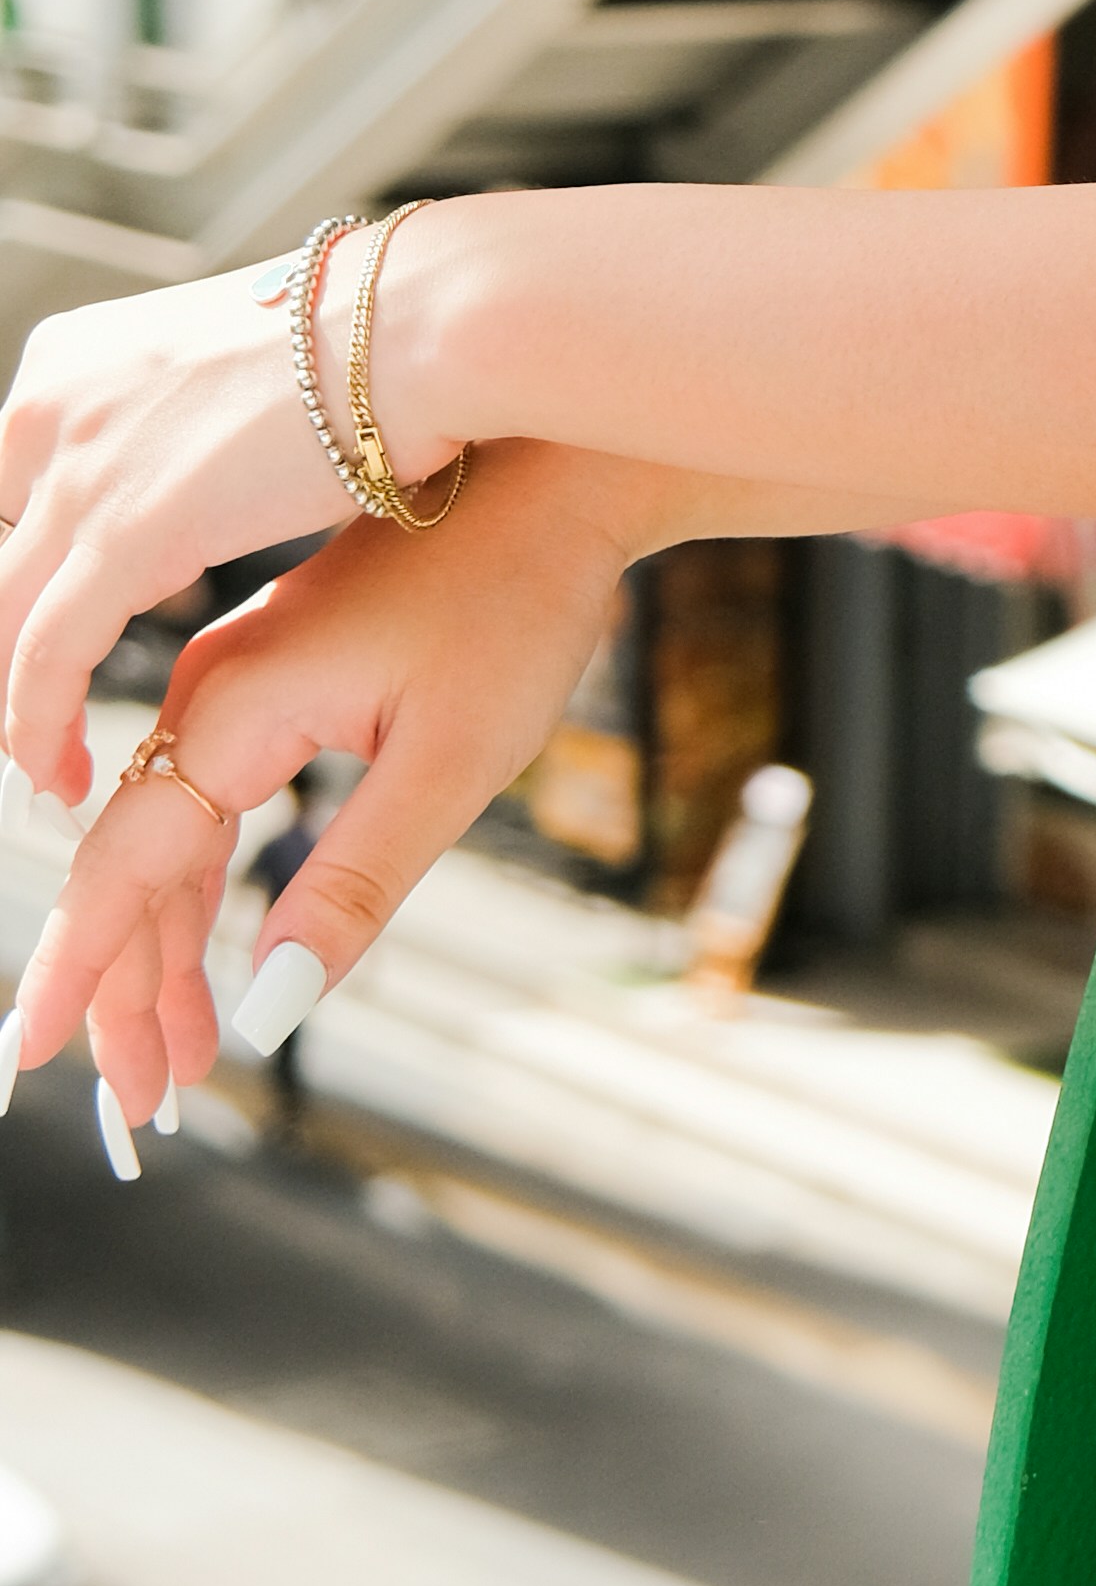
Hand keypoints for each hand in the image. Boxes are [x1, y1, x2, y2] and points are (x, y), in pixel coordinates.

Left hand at [0, 245, 364, 796]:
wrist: (423, 323)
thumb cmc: (377, 342)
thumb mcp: (242, 372)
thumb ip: (190, 426)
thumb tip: (203, 475)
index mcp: (74, 360)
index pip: (7, 498)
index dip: (24, 582)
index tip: (42, 637)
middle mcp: (53, 403)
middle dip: (6, 652)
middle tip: (30, 721)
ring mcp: (80, 463)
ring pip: (3, 617)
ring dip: (14, 707)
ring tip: (42, 768)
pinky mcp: (126, 528)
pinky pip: (49, 654)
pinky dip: (39, 725)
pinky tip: (59, 771)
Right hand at [6, 454, 637, 1134]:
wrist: (553, 478)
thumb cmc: (519, 604)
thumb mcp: (453, 762)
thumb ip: (354, 884)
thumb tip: (267, 1006)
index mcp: (236, 708)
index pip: (122, 870)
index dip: (78, 973)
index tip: (34, 1060)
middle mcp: (209, 694)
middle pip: (129, 870)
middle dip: (124, 993)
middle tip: (141, 1107)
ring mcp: (233, 684)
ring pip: (164, 843)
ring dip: (163, 953)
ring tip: (180, 1063)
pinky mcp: (271, 680)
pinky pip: (203, 804)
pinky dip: (200, 890)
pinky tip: (213, 958)